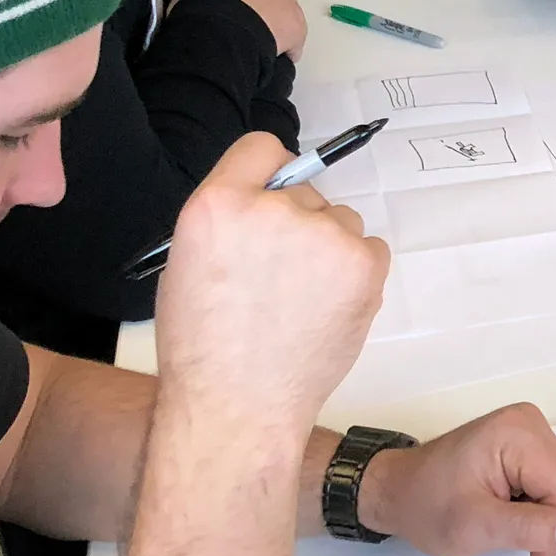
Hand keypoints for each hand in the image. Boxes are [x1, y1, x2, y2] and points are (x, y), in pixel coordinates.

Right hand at [155, 134, 389, 440]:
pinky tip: (325, 308)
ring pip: (339, 221)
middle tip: (277, 275)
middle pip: (303, 190)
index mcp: (218, 204)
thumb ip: (228, 221)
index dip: (267, 173)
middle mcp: (274, 209)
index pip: (261, 147)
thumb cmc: (203, 347)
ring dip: (327, 248)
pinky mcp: (363, 263)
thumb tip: (267, 202)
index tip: (272, 196)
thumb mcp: (187, 262)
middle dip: (296, 223)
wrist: (238, 407)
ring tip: (299, 300)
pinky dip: (354, 272)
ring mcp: (325, 235)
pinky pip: (368, 249)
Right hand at [173, 0, 307, 58]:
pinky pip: (295, 39)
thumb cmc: (198, 13)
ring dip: (276, 25)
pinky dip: (288, 49)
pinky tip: (274, 59)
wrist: (220, 35)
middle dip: (264, 5)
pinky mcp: (296, 25)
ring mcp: (285, 1)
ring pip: (286, 12)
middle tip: (249, 24)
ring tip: (259, 44)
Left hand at [359, 403, 555, 555]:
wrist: (396, 490)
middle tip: (510, 538)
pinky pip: (551, 477)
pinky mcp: (523, 439)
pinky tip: (508, 507)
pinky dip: (537, 501)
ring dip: (543, 512)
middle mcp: (529, 421)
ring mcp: (527, 427)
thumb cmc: (428, 508)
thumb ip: (530, 529)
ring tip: (505, 520)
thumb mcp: (477, 527)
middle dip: (548, 519)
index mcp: (519, 433)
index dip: (553, 529)